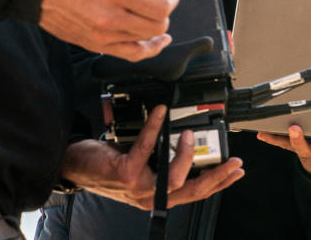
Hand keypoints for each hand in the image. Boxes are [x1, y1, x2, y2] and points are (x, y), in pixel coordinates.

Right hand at [40, 0, 180, 60]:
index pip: (161, 6)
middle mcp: (111, 17)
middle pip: (157, 25)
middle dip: (165, 11)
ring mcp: (102, 34)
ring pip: (146, 40)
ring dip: (155, 25)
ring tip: (145, 9)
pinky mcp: (95, 44)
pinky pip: (131, 55)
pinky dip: (148, 49)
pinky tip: (156, 40)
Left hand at [61, 105, 243, 209]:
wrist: (74, 167)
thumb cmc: (107, 165)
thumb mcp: (144, 165)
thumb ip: (164, 159)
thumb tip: (188, 139)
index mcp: (159, 194)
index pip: (195, 193)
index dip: (219, 183)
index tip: (236, 170)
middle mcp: (150, 196)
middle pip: (192, 189)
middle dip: (216, 175)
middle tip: (231, 159)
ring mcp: (139, 188)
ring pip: (175, 175)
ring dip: (187, 152)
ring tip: (190, 132)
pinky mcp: (126, 174)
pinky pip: (148, 147)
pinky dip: (156, 126)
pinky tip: (160, 113)